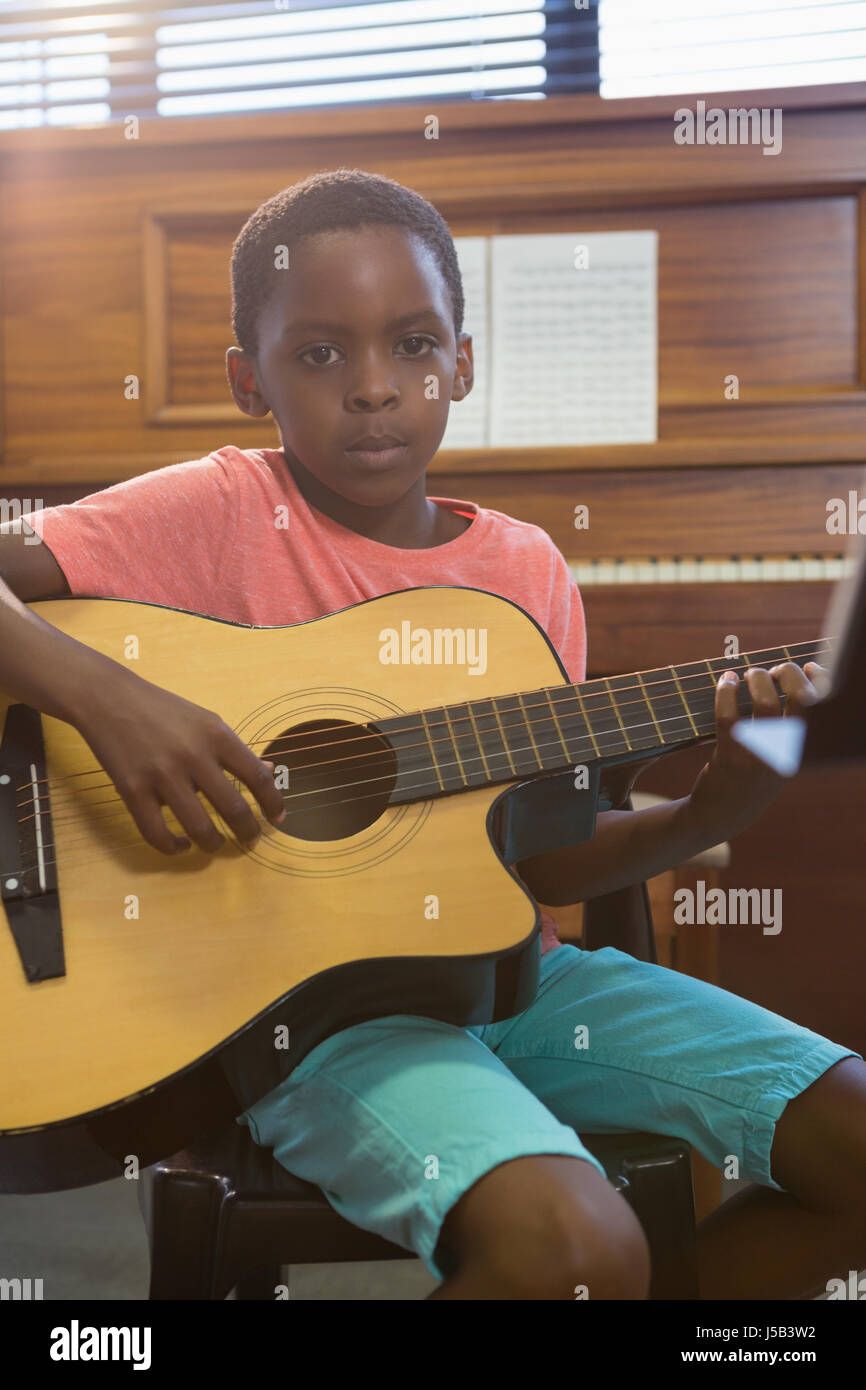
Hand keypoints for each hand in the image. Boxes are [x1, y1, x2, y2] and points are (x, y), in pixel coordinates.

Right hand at [74, 667, 286, 854]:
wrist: (108, 698)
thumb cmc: (163, 710)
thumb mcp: (206, 721)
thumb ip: (235, 750)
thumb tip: (268, 773)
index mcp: (217, 735)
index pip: (258, 777)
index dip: (273, 803)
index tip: (277, 819)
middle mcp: (193, 756)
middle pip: (233, 809)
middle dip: (248, 832)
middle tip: (250, 840)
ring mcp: (162, 775)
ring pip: (199, 829)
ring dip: (213, 845)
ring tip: (215, 844)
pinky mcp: (132, 790)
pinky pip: (157, 834)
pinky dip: (173, 848)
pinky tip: (181, 844)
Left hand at [687, 660, 830, 840]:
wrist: (721, 816)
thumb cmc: (749, 780)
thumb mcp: (777, 761)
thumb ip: (785, 732)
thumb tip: (787, 683)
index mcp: (800, 751)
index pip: (822, 710)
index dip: (821, 681)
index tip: (809, 667)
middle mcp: (785, 752)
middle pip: (801, 699)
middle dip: (790, 673)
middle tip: (775, 670)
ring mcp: (758, 754)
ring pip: (766, 702)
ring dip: (758, 677)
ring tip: (750, 674)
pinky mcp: (730, 755)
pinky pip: (729, 714)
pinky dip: (726, 691)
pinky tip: (727, 682)